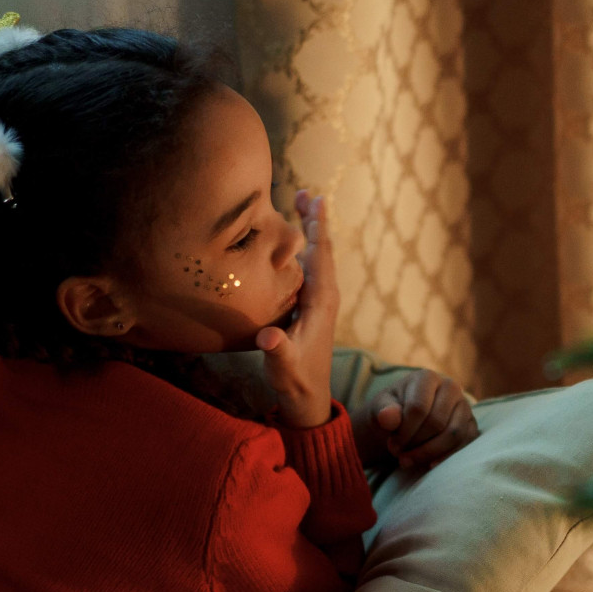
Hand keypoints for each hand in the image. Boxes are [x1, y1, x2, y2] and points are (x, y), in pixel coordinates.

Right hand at [256, 192, 336, 428]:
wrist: (309, 399)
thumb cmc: (296, 381)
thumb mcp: (283, 366)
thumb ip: (277, 350)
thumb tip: (269, 337)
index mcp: (321, 302)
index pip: (321, 256)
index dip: (317, 227)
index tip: (315, 199)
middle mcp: (324, 297)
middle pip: (321, 250)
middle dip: (314, 221)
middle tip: (306, 192)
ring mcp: (318, 303)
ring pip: (315, 259)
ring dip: (309, 232)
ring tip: (300, 205)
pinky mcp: (309, 309)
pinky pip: (307, 271)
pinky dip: (301, 251)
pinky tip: (291, 244)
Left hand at [364, 370, 478, 471]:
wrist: (403, 422)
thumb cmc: (391, 413)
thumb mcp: (379, 409)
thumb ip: (383, 411)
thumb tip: (388, 417)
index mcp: (427, 378)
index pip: (418, 408)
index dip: (404, 432)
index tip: (392, 445)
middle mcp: (451, 387)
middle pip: (437, 422)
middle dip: (415, 443)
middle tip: (399, 454)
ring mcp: (464, 406)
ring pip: (453, 434)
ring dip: (429, 453)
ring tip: (409, 460)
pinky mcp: (471, 425)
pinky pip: (465, 444)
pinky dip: (446, 457)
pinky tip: (429, 464)